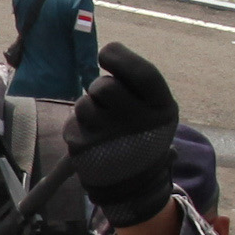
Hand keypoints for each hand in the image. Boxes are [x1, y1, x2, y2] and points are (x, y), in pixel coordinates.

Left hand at [64, 44, 181, 226]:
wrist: (134, 183)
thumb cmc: (142, 134)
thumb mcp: (155, 109)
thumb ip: (137, 80)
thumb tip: (109, 51)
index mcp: (161, 109)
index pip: (141, 73)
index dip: (119, 57)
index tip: (106, 53)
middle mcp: (137, 122)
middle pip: (104, 85)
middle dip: (101, 88)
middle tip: (108, 101)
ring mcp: (109, 136)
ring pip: (84, 102)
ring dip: (89, 106)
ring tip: (103, 123)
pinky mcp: (84, 147)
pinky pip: (73, 121)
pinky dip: (79, 125)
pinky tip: (94, 138)